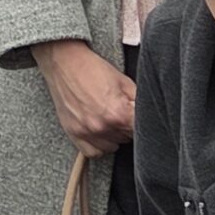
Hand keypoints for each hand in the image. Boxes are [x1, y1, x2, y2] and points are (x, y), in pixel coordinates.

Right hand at [33, 40, 135, 157]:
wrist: (64, 62)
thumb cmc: (93, 69)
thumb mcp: (124, 81)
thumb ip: (139, 102)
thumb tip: (149, 115)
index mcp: (118, 113)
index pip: (141, 131)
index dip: (142, 122)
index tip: (137, 115)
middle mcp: (102, 126)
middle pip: (128, 139)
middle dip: (128, 126)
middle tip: (121, 111)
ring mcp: (86, 132)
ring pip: (113, 147)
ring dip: (114, 136)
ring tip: (109, 119)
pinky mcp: (73, 133)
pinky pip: (93, 152)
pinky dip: (99, 145)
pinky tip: (99, 131)